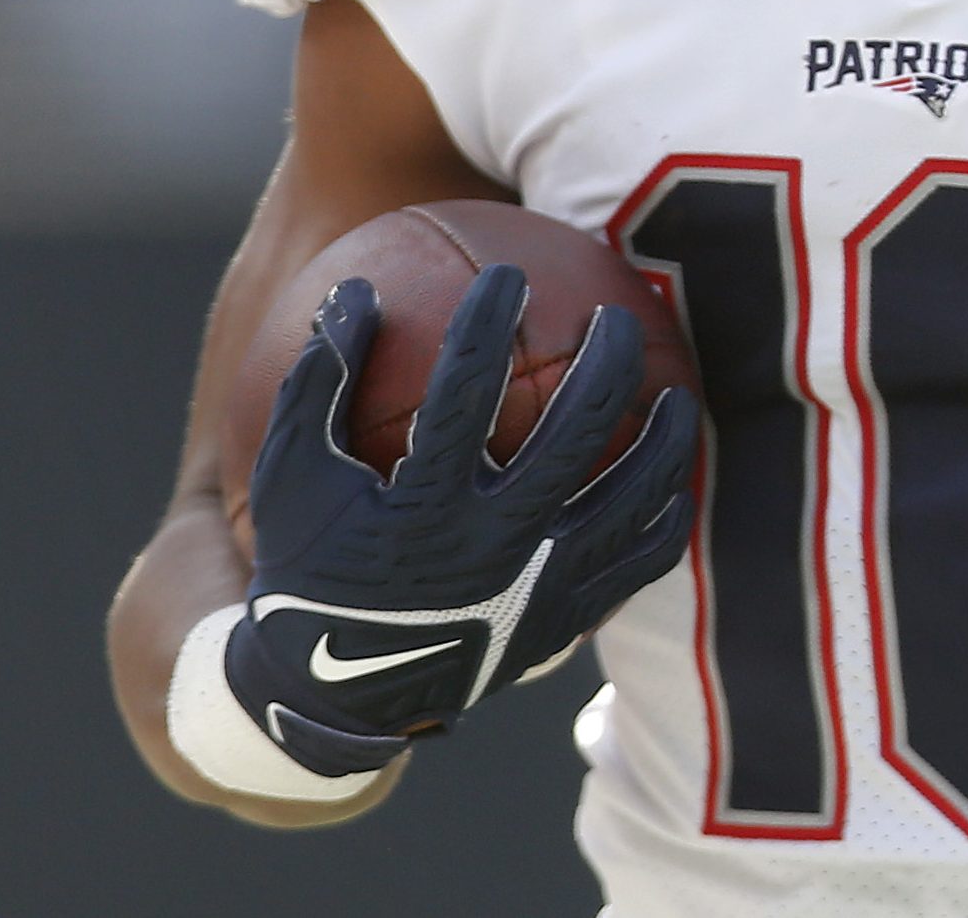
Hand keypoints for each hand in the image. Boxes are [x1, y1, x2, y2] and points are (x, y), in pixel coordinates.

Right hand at [223, 263, 699, 778]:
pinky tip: (675, 482)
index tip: (507, 273)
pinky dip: (664, 518)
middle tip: (614, 317)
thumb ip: (319, 381)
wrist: (337, 692)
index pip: (465, 391)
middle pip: (573, 434)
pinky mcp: (564, 623)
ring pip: (628, 500)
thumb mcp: (291, 476)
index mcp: (420, 508)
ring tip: (675, 393)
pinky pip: (637, 564)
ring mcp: (535, 591)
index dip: (487, 323)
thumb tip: (355, 288)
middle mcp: (489, 548)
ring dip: (661, 438)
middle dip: (605, 360)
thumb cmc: (310, 562)